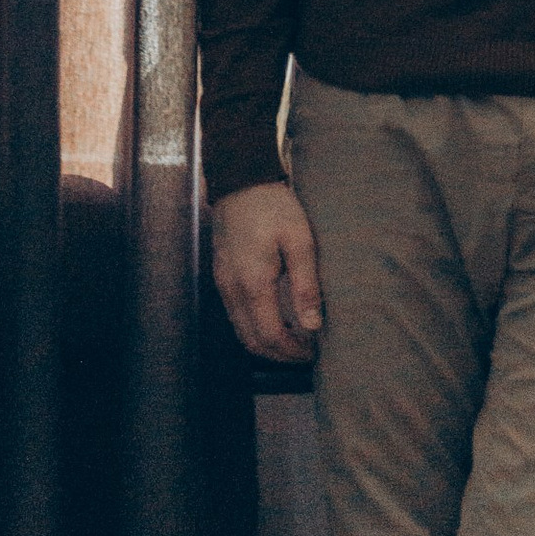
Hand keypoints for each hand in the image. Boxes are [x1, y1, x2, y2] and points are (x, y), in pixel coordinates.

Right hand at [210, 180, 323, 364]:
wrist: (240, 180)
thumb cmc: (273, 207)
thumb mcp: (299, 241)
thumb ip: (305, 285)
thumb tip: (313, 325)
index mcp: (253, 284)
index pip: (270, 336)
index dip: (292, 351)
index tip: (313, 353)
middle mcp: (232, 290)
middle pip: (252, 341)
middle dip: (279, 354)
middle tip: (305, 354)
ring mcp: (223, 284)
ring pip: (240, 331)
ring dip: (265, 343)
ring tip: (293, 341)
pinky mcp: (221, 276)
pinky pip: (235, 315)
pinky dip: (254, 327)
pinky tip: (273, 320)